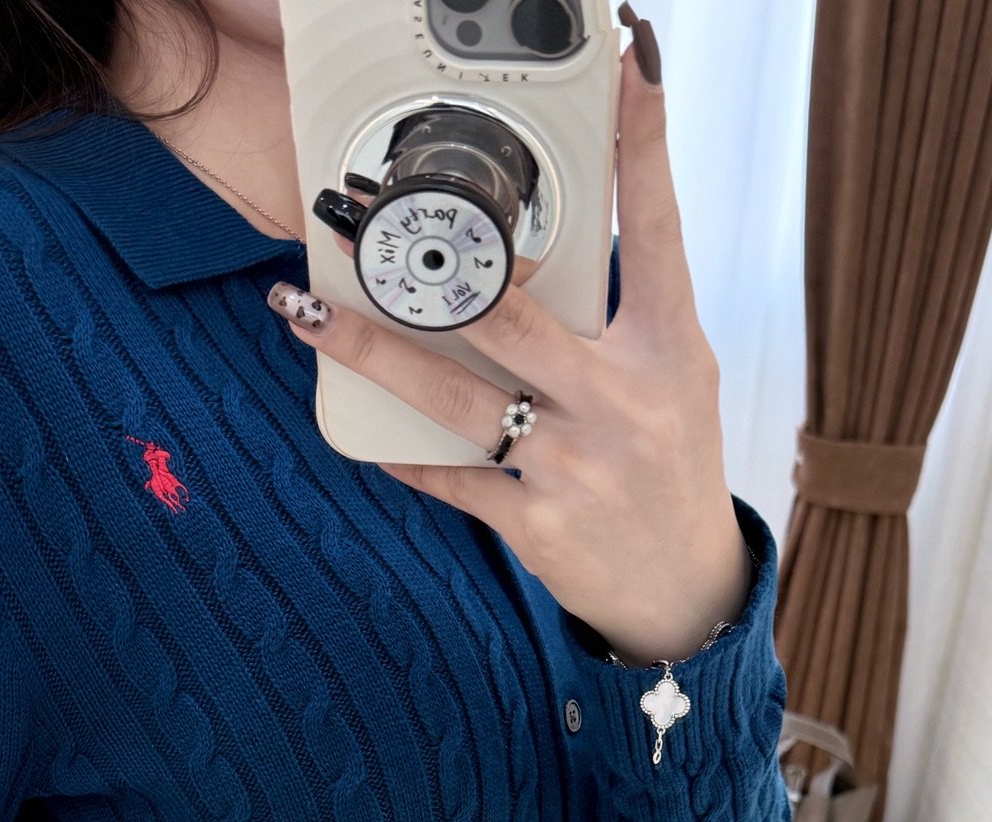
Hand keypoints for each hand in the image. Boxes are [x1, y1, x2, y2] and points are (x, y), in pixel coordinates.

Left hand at [268, 35, 750, 665]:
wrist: (682, 586)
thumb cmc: (669, 466)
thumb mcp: (673, 379)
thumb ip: (616, 316)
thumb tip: (535, 253)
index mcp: (669, 346)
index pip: (658, 227)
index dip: (645, 144)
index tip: (630, 65)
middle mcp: (621, 398)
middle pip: (510, 314)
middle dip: (428, 268)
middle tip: (359, 222)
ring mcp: (574, 464)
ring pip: (455, 396)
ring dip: (371, 354)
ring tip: (308, 316)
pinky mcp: (536, 523)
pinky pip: (452, 478)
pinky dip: (406, 456)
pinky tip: (361, 434)